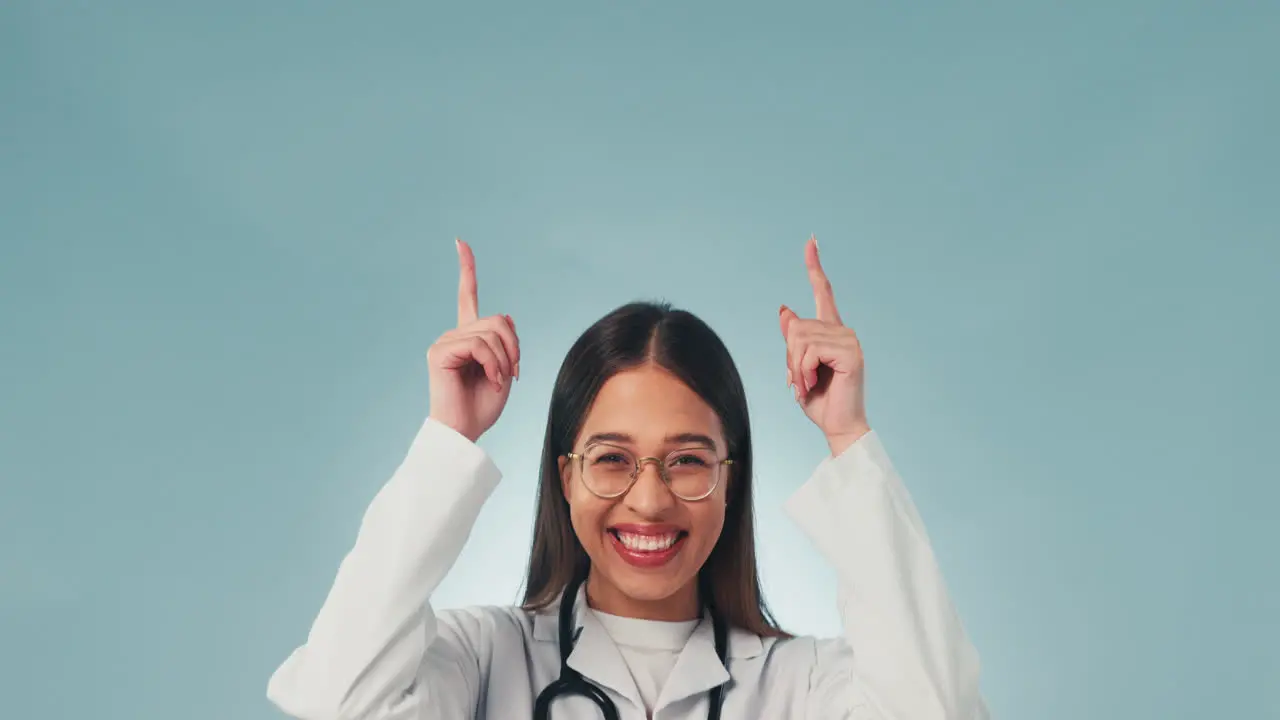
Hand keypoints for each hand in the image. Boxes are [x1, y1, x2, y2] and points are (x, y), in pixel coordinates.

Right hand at [426, 239, 520, 442]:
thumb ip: (505, 340)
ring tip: (499, 379)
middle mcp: (453, 334)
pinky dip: (493, 363)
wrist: (465, 432)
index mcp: (467, 337)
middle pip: (498, 320)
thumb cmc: (483, 406)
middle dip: (514, 346)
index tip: (460, 242)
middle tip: (513, 373)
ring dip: (505, 359)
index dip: (466, 268)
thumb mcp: (505, 368)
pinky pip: (480, 344)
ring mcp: (444, 342)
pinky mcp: (439, 352)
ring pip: (491, 332)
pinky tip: (490, 378)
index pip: (467, 296)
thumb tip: (503, 315)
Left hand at [779, 236, 870, 456]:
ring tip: (808, 384)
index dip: (814, 266)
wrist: (838, 426)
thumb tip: (785, 309)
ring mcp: (849, 340)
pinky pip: (810, 352)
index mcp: (831, 332)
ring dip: (796, 368)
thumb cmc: (819, 401)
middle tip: (800, 380)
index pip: (822, 292)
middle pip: (796, 327)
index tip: (811, 241)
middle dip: (790, 358)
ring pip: (800, 339)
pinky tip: (814, 384)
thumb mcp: (797, 367)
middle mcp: (843, 331)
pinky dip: (804, 371)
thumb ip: (793, 340)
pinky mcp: (851, 352)